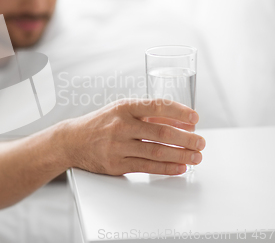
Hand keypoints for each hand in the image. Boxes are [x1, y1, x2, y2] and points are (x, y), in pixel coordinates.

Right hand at [62, 98, 204, 175]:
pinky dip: (166, 168)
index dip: (179, 111)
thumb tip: (180, 121)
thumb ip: (148, 114)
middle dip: (186, 138)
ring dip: (181, 155)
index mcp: (124, 107)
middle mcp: (121, 125)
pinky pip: (146, 167)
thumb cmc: (102, 123)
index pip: (157, 106)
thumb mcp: (122, 110)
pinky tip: (179, 167)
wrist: (72, 140)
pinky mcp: (115, 165)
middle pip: (161, 133)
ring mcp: (117, 146)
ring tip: (196, 156)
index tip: (195, 118)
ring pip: (156, 152)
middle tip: (201, 142)